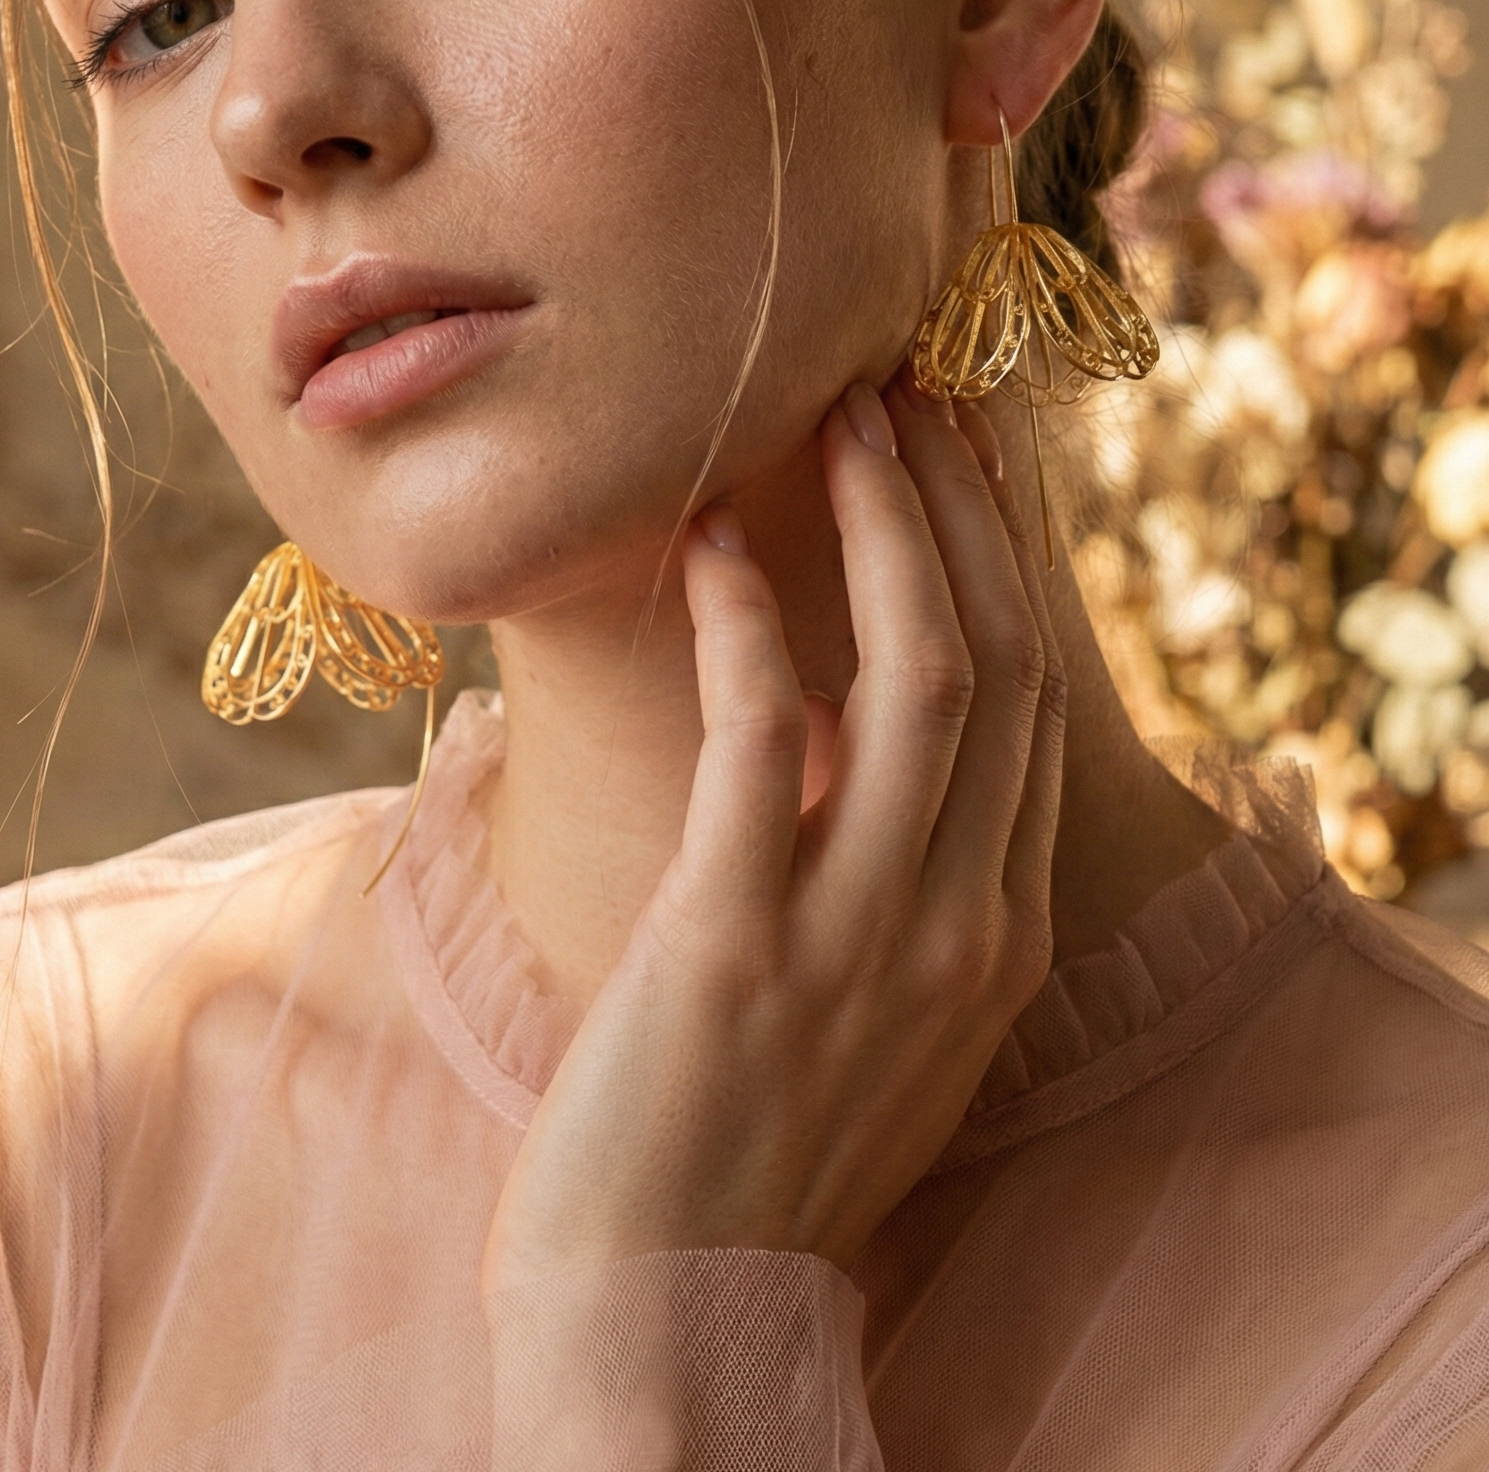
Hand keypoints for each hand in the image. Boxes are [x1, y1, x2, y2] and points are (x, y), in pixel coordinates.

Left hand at [481, 374, 1064, 1291]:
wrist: (662, 1304)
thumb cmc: (748, 1149)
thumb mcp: (875, 1016)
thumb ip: (899, 883)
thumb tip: (840, 729)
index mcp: (999, 936)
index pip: (1036, 706)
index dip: (1004, 565)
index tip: (966, 460)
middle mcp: (960, 924)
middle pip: (996, 663)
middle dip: (961, 511)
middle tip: (908, 394)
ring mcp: (860, 935)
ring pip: (922, 676)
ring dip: (886, 528)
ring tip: (837, 420)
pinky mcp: (735, 939)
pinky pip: (761, 736)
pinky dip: (742, 621)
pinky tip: (708, 539)